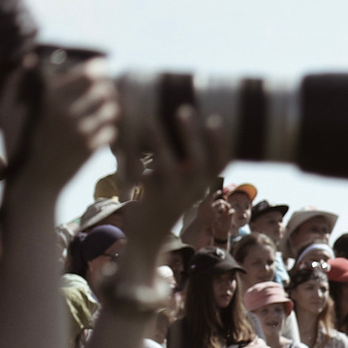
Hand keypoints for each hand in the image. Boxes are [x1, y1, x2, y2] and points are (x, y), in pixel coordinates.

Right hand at [3, 54, 116, 191]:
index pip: (87, 75)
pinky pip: (111, 131)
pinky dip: (108, 128)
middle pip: (105, 91)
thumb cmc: (17, 142)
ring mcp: (82, 133)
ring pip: (112, 111)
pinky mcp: (92, 149)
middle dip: (107, 88)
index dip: (98, 69)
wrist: (33, 182)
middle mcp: (68, 113)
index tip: (101, 68)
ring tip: (104, 108)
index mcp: (49, 98)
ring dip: (110, 108)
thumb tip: (28, 59)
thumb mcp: (7, 110)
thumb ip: (17, 82)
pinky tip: (100, 128)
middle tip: (105, 89)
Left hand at [116, 105, 216, 246]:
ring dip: (161, 142)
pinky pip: (146, 176)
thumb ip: (181, 161)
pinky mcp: (152, 201)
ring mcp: (173, 198)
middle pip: (201, 162)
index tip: (215, 119)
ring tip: (150, 119)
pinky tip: (125, 144)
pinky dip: (137, 160)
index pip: (222, 163)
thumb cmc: (162, 201)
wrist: (147, 237)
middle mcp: (193, 192)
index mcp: (203, 184)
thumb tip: (176, 123)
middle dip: (193, 135)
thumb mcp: (178, 182)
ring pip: (171, 168)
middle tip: (184, 109)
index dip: (222, 142)